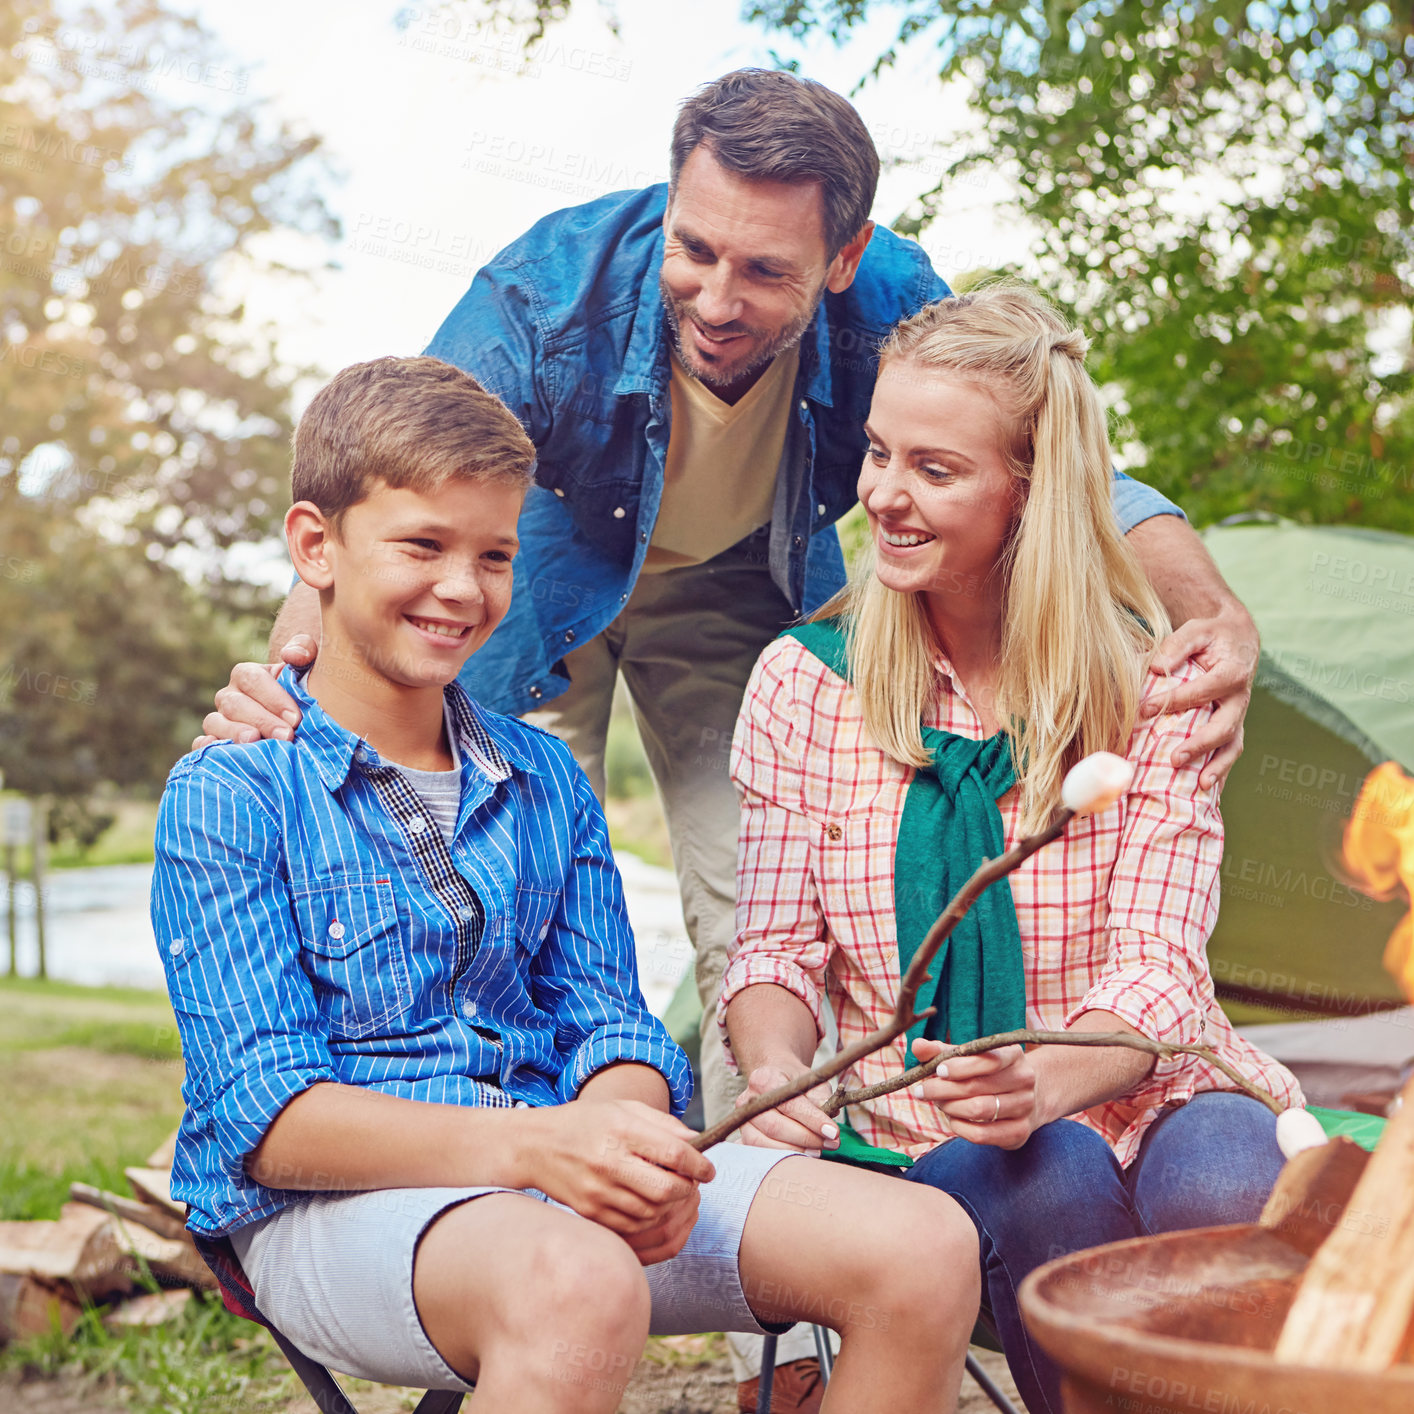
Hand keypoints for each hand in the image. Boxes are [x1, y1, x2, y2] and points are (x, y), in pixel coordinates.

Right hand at [192, 636, 316, 749]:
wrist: (294, 721)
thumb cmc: (302, 691)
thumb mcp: (308, 665)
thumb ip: (304, 650)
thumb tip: (292, 655)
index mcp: (247, 675)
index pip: (252, 679)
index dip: (273, 698)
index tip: (296, 718)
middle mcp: (229, 696)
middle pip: (235, 704)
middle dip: (262, 720)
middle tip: (286, 736)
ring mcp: (218, 720)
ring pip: (215, 723)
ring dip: (235, 734)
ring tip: (256, 741)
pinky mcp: (213, 743)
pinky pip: (201, 746)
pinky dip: (208, 749)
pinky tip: (226, 755)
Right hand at [528, 1100, 714, 1265]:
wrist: (536, 1146)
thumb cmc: (586, 1122)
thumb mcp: (624, 1108)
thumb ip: (662, 1123)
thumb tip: (697, 1140)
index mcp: (620, 1130)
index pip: (673, 1153)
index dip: (699, 1164)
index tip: (709, 1169)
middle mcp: (609, 1162)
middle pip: (666, 1189)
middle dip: (688, 1189)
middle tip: (692, 1182)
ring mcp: (598, 1191)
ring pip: (652, 1213)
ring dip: (671, 1205)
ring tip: (671, 1191)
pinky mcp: (591, 1212)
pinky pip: (633, 1226)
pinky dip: (650, 1218)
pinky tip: (650, 1204)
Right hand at [735, 1064, 838, 1153]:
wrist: (774, 1080)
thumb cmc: (794, 1082)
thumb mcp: (811, 1081)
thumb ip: (820, 1096)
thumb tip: (830, 1115)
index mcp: (764, 1078)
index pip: (789, 1104)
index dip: (812, 1120)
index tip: (833, 1131)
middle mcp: (747, 1099)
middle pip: (775, 1127)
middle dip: (806, 1139)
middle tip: (831, 1143)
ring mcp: (743, 1120)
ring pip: (764, 1143)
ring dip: (794, 1151)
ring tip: (818, 1151)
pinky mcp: (744, 1136)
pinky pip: (759, 1153)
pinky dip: (781, 1157)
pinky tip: (801, 1155)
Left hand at [913, 1040, 1038, 1150]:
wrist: (1027, 1098)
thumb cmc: (988, 1073)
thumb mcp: (969, 1057)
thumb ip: (942, 1051)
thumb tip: (917, 1045)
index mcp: (1013, 1054)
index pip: (987, 1059)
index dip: (960, 1066)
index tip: (938, 1070)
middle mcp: (1024, 1079)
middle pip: (977, 1086)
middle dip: (943, 1089)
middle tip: (922, 1091)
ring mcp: (1025, 1106)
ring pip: (979, 1109)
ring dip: (951, 1107)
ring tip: (938, 1103)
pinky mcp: (1020, 1132)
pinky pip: (983, 1134)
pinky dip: (961, 1128)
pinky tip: (952, 1120)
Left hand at [1144, 603, 1257, 790]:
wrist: (1238, 638)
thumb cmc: (1211, 635)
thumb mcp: (1196, 630)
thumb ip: (1177, 646)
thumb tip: (1156, 668)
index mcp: (1232, 673)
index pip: (1203, 691)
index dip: (1174, 700)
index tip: (1145, 709)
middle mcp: (1240, 698)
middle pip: (1225, 726)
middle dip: (1200, 745)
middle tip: (1174, 759)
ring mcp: (1238, 715)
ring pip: (1232, 745)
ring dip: (1217, 766)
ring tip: (1198, 786)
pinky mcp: (1233, 724)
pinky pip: (1229, 751)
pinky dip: (1220, 770)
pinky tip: (1203, 789)